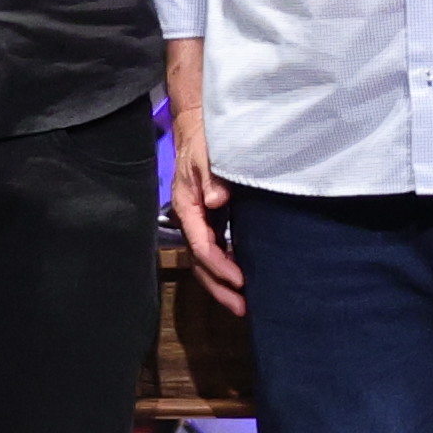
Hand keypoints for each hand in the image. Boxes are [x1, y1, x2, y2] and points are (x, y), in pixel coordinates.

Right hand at [163, 39, 242, 315]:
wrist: (199, 124)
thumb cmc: (203, 139)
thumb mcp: (206, 153)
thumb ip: (212, 176)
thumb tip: (217, 200)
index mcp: (188, 206)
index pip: (201, 245)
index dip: (220, 266)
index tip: (242, 280)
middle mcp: (192, 218)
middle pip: (201, 263)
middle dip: (220, 288)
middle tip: (244, 309)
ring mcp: (201, 220)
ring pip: (207, 260)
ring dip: (223, 283)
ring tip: (244, 303)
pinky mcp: (212, 217)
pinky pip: (216, 249)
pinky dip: (227, 267)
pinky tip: (242, 277)